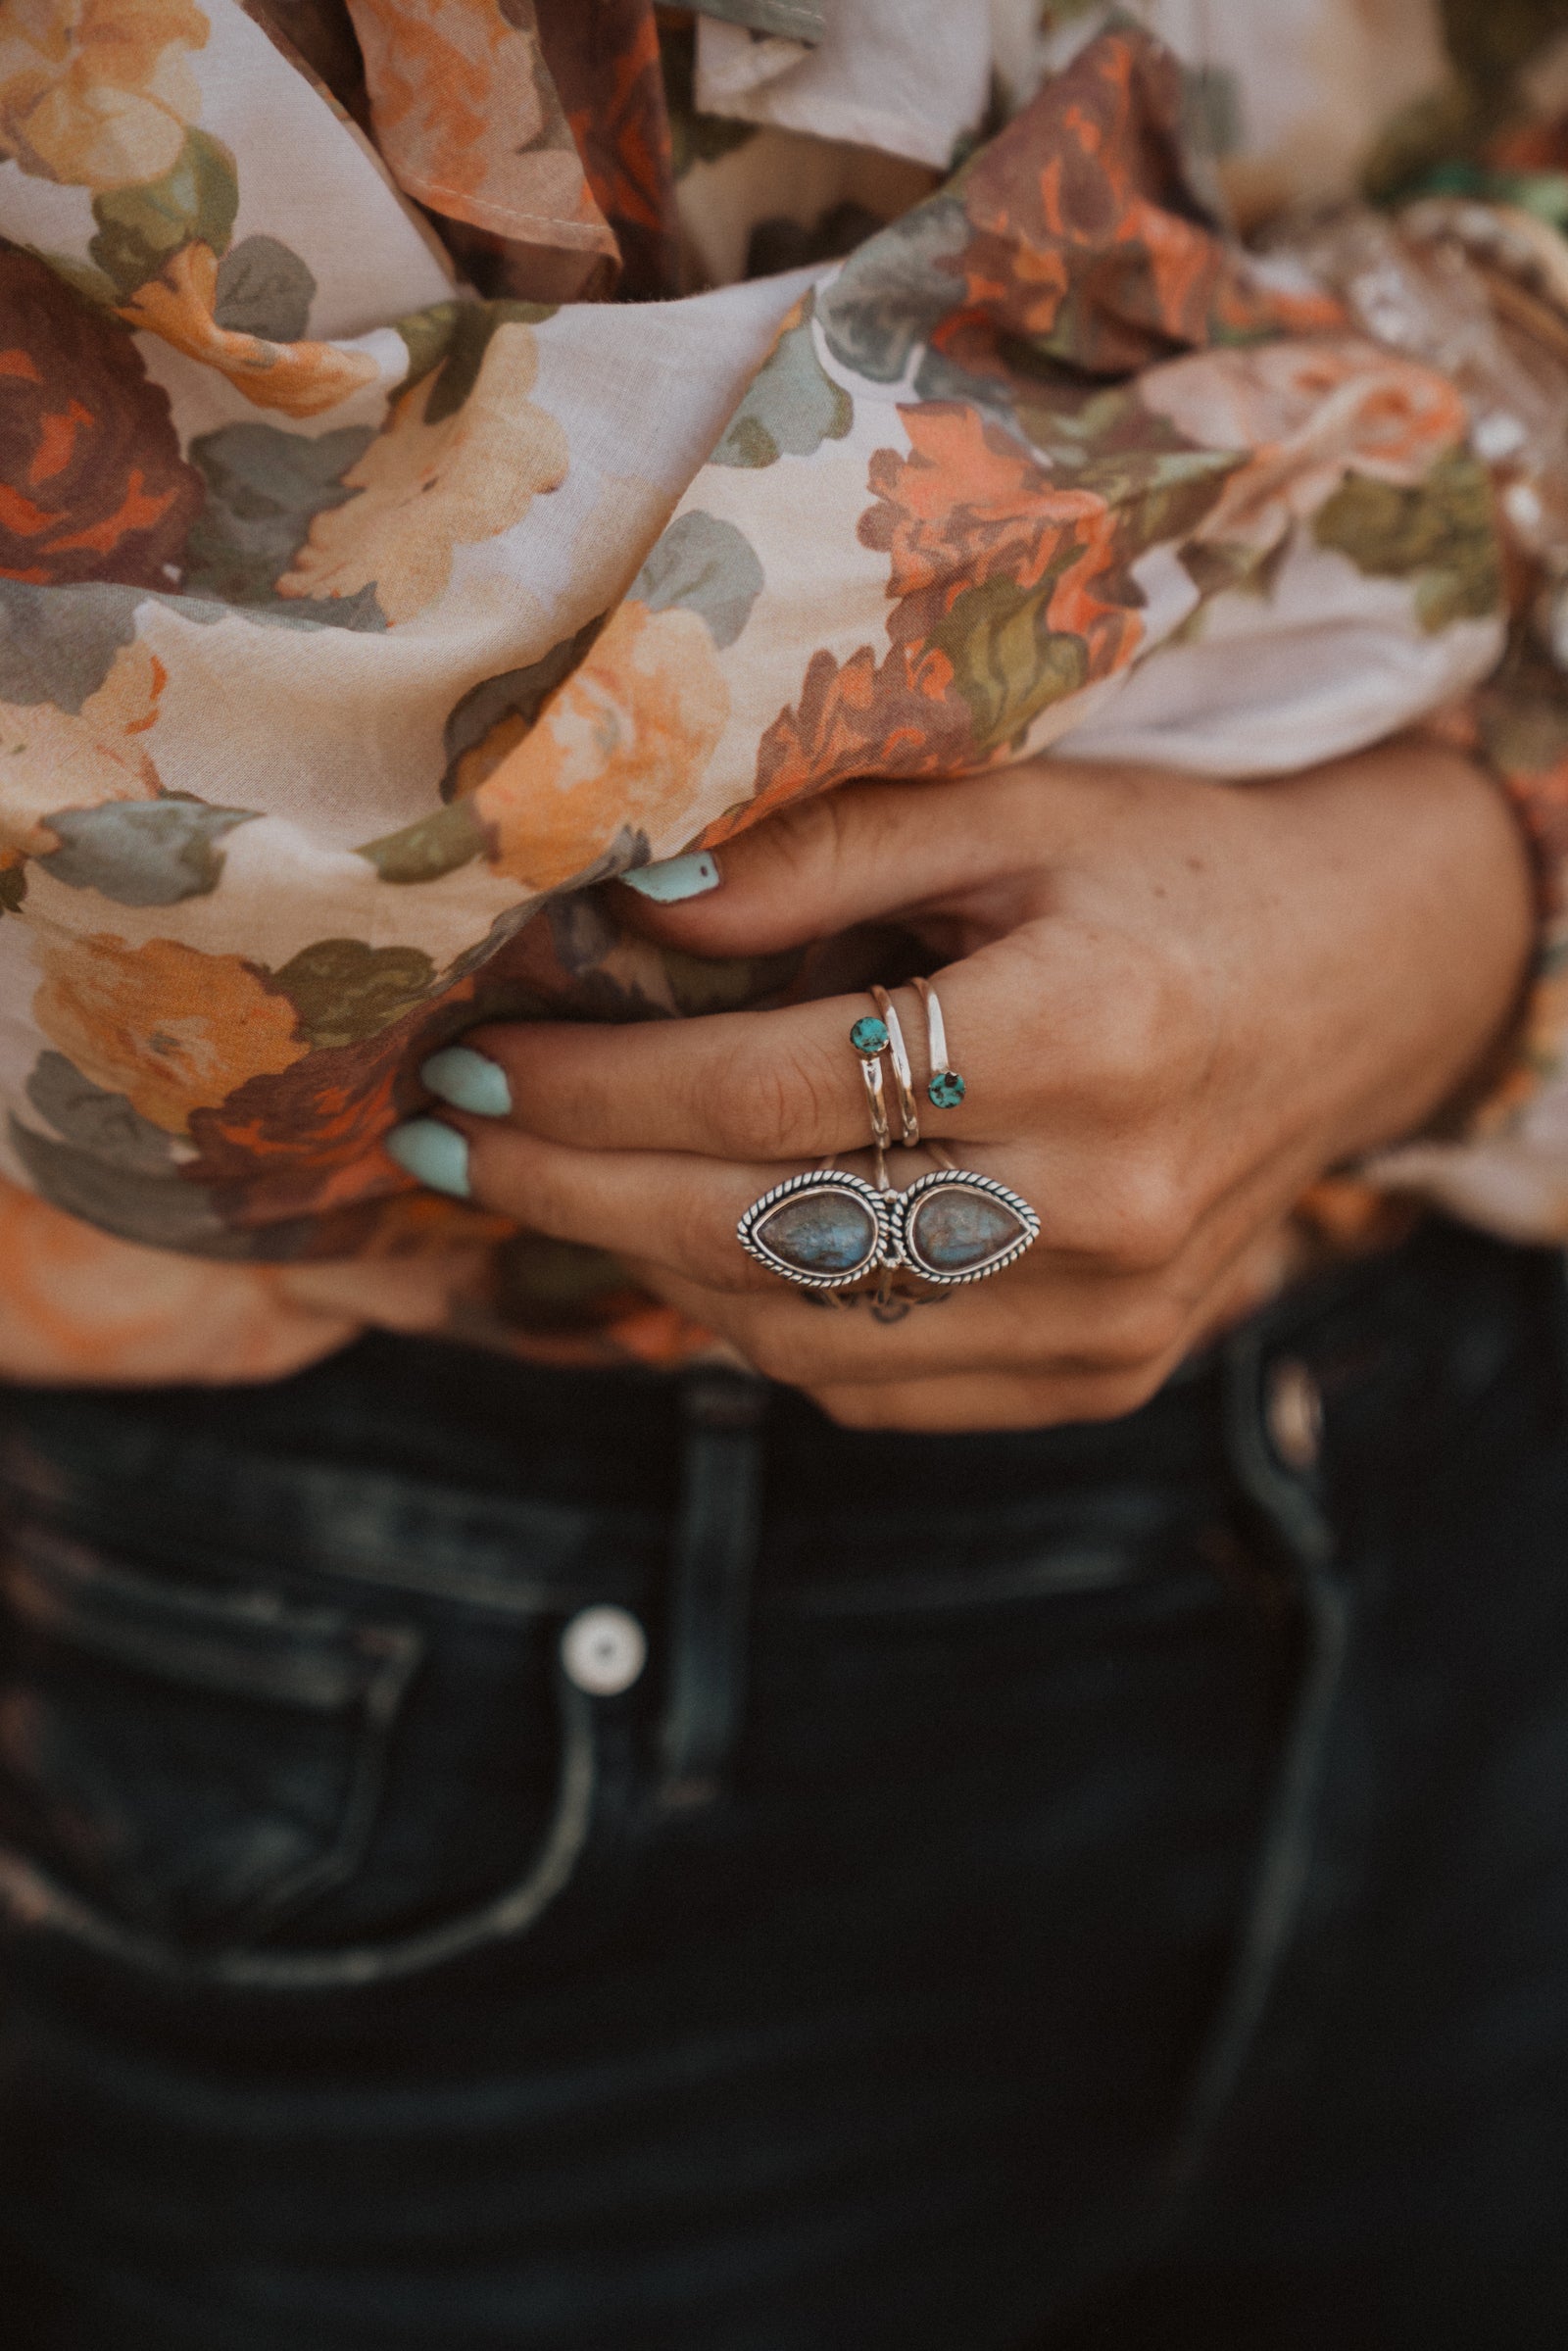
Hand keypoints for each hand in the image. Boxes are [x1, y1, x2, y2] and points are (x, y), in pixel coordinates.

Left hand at [397, 745, 1532, 1429]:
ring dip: (640, 1262)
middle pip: (759, 1231)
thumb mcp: (1019, 809)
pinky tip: (692, 1243)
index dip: (593, 1086)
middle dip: (568, 1186)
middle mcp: (1103, 1204)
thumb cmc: (1183, 869)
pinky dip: (754, 1324)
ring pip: (797, 1334)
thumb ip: (825, 853)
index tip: (474, 1062)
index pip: (769, 1092)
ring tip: (546, 1181)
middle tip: (449, 1137)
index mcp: (1087, 1035)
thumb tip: (631, 911)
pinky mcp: (1103, 1376)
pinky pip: (871, 1386)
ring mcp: (1107, 1317)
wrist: (1366, 983)